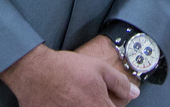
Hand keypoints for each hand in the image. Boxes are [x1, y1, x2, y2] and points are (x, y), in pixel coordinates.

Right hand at [0, 44, 138, 106]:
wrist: (34, 72)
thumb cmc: (67, 69)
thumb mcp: (99, 68)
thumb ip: (119, 82)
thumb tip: (135, 93)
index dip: (112, 104)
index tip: (104, 99)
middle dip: (98, 105)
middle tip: (86, 95)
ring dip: (83, 106)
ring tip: (74, 97)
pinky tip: (66, 102)